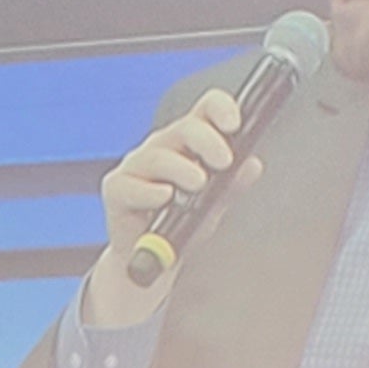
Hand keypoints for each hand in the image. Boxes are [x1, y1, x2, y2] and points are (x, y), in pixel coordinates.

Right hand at [81, 88, 257, 327]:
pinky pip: (130, 186)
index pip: (205, 110)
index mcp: (188, 143)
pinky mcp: (116, 189)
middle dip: (206, 141)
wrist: (154, 258)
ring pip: (157, 156)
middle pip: (183, 127)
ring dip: (181, 168)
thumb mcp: (213, 203)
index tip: (234, 125)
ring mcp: (137, 166)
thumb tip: (252, 165)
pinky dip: (149, 192)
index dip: (220, 109)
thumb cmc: (181, 220)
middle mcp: (162, 147)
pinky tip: (164, 197)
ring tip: (199, 183)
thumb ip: (231, 184)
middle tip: (224, 162)